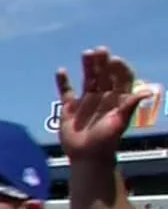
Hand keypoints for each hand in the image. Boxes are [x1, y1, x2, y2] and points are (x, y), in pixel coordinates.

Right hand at [54, 47, 154, 162]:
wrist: (87, 157)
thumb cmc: (106, 141)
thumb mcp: (120, 122)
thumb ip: (130, 105)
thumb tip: (147, 92)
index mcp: (118, 99)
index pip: (121, 78)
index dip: (119, 68)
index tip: (114, 61)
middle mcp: (104, 96)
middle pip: (104, 75)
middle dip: (102, 62)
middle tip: (99, 51)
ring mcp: (86, 101)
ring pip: (88, 79)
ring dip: (88, 66)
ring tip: (86, 54)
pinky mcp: (70, 108)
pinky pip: (66, 91)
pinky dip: (63, 82)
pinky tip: (61, 71)